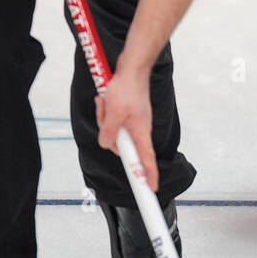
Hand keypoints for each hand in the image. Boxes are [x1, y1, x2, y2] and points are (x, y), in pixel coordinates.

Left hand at [96, 62, 157, 190]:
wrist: (132, 68)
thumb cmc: (127, 88)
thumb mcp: (113, 113)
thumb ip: (108, 133)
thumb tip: (105, 144)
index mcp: (141, 132)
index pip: (147, 160)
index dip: (150, 175)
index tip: (152, 189)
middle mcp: (139, 129)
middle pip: (121, 145)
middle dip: (108, 135)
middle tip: (105, 115)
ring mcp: (133, 122)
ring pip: (114, 132)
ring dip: (105, 119)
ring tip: (104, 102)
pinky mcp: (127, 114)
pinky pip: (113, 121)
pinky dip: (106, 113)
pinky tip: (104, 100)